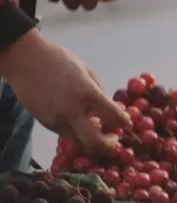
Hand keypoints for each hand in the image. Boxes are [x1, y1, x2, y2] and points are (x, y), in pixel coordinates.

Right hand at [0, 30, 127, 151]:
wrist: (24, 58)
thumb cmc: (59, 61)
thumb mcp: (87, 72)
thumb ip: (100, 94)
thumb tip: (113, 111)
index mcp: (87, 94)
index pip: (114, 118)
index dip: (125, 124)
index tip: (127, 124)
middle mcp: (72, 111)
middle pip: (95, 143)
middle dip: (109, 145)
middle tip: (114, 138)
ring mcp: (56, 119)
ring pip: (79, 143)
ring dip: (91, 141)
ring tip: (96, 129)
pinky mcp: (45, 122)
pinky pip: (66, 135)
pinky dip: (76, 133)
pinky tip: (79, 122)